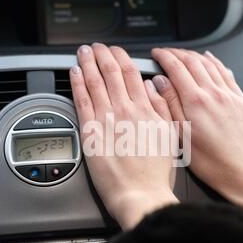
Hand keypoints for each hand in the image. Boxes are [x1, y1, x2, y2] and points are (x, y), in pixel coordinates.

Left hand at [70, 43, 178, 229]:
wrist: (141, 195)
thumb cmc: (156, 173)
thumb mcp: (169, 136)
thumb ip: (161, 108)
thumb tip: (152, 88)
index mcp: (144, 110)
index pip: (131, 74)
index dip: (122, 58)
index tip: (117, 52)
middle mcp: (124, 110)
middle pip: (111, 73)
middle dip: (103, 55)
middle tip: (97, 47)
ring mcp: (105, 120)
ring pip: (94, 82)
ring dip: (87, 63)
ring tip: (83, 52)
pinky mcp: (90, 133)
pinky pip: (81, 101)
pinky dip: (76, 84)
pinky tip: (73, 73)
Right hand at [151, 48, 242, 230]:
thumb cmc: (212, 163)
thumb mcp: (181, 137)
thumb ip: (170, 106)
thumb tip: (159, 83)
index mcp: (196, 102)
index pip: (176, 68)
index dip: (164, 57)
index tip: (157, 54)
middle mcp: (214, 94)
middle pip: (193, 62)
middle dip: (177, 53)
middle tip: (167, 53)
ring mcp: (230, 96)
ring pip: (210, 65)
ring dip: (195, 56)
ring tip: (185, 54)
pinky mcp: (242, 101)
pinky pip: (227, 74)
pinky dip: (216, 63)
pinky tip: (211, 60)